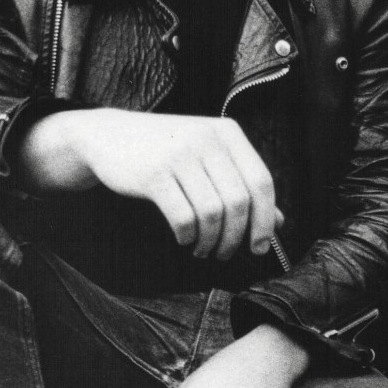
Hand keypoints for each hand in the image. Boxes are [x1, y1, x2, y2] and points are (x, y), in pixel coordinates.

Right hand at [17, 109, 279, 261]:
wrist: (109, 136)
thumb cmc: (166, 152)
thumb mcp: (208, 158)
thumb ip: (242, 185)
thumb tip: (279, 222)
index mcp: (227, 133)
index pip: (262, 182)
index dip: (265, 220)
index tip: (259, 247)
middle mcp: (207, 139)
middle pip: (239, 202)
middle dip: (236, 238)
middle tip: (225, 254)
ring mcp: (179, 155)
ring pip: (212, 213)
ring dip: (211, 241)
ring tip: (203, 249)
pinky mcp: (153, 174)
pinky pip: (183, 217)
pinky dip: (188, 236)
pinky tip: (184, 239)